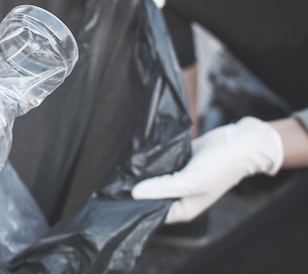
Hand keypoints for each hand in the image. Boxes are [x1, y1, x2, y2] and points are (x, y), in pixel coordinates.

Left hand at [131, 117, 283, 223]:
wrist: (240, 143)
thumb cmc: (220, 166)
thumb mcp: (191, 181)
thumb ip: (163, 187)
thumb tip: (134, 193)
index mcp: (182, 210)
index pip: (150, 211)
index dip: (134, 203)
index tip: (116, 194)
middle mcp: (178, 198)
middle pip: (150, 195)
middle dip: (135, 187)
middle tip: (115, 178)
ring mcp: (177, 180)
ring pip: (152, 180)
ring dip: (140, 174)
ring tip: (121, 167)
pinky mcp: (177, 164)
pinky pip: (157, 166)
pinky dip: (148, 162)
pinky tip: (135, 156)